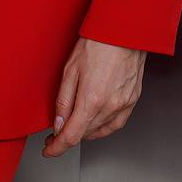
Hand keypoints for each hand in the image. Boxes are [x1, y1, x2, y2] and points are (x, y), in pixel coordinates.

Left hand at [41, 37, 145, 156]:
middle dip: (68, 136)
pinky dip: (103, 127)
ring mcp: (123, 105)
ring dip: (85, 131)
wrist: (124, 31)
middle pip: (85, 134)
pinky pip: (116, 124)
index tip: (49, 150)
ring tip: (74, 122)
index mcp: (91, 100)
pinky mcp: (132, 101)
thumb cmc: (97, 43)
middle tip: (56, 130)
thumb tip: (58, 124)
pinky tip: (95, 120)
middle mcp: (109, 107)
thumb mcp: (70, 69)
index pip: (71, 136)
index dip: (57, 148)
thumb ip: (63, 100)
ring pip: (100, 131)